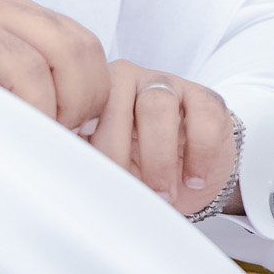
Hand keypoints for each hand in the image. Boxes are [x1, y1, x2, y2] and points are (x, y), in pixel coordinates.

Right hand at [0, 0, 110, 130]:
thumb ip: (44, 79)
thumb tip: (91, 124)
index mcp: (22, 15)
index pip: (87, 44)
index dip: (94, 90)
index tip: (76, 124)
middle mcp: (1, 11)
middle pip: (73, 50)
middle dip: (78, 102)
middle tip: (57, 132)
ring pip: (37, 68)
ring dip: (43, 112)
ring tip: (28, 133)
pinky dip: (13, 111)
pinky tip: (4, 129)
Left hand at [89, 61, 241, 216]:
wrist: (189, 175)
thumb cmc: (140, 169)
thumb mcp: (107, 165)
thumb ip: (85, 159)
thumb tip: (67, 174)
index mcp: (97, 93)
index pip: (81, 109)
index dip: (82, 142)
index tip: (85, 171)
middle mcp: (129, 80)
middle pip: (116, 106)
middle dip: (117, 155)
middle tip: (125, 192)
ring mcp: (169, 84)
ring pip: (157, 107)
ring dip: (158, 158)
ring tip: (163, 194)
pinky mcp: (206, 98)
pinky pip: (203, 118)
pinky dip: (199, 155)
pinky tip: (194, 179)